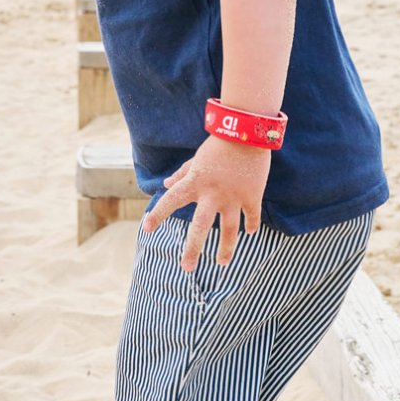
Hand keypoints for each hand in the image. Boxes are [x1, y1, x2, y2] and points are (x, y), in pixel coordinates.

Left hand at [142, 134, 270, 271]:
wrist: (247, 132)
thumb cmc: (219, 144)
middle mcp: (212, 193)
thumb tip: (166, 183)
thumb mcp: (197, 158)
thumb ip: (182, 173)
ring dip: (226, 249)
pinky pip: (251, 217)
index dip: (158, 215)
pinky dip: (251, 226)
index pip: (171, 200)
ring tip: (221, 263)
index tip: (147, 228)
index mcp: (195, 182)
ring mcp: (233, 197)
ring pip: (229, 230)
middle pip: (200, 227)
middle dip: (193, 249)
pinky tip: (250, 233)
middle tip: (186, 268)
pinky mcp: (252, 196)